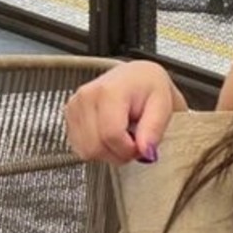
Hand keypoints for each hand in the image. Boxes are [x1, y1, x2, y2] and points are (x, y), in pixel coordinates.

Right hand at [65, 61, 181, 165]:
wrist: (137, 78)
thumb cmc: (149, 88)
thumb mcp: (163, 106)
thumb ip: (154, 129)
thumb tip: (146, 152)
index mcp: (109, 91)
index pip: (111, 135)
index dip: (129, 150)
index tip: (142, 146)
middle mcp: (86, 97)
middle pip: (96, 147)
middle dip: (119, 154)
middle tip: (134, 143)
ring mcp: (75, 107)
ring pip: (87, 151)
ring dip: (108, 153)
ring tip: (123, 137)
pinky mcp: (70, 116)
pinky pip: (81, 149)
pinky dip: (98, 150)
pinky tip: (110, 137)